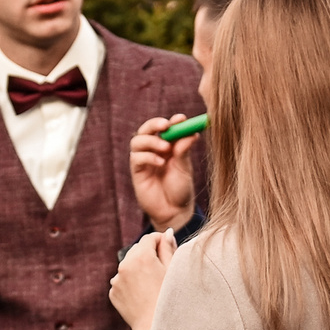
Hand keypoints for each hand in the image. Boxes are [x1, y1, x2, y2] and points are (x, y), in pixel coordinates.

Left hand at [108, 229, 175, 329]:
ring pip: (128, 265)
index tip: (168, 247)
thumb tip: (166, 233)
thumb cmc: (170, 299)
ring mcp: (116, 280)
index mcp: (141, 256)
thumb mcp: (173, 272)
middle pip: (137, 250)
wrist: (154, 329)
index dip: (161, 241)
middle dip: (148, 254)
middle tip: (162, 268)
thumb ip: (168, 249)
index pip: (150, 238)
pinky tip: (143, 294)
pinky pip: (122, 281)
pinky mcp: (113, 292)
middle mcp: (125, 265)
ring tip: (152, 284)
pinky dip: (131, 283)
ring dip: (138, 268)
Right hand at [128, 115, 197, 231]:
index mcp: (168, 146)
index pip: (166, 128)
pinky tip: (160, 163)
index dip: (172, 121)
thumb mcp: (185, 168)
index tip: (181, 118)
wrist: (174, 211)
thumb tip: (192, 132)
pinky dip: (148, 156)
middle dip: (154, 124)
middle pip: (146, 129)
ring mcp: (144, 160)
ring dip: (151, 140)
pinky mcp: (137, 172)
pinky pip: (136, 158)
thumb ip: (184, 150)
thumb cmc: (181, 189)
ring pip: (137, 141)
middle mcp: (154, 150)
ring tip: (165, 148)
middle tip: (166, 126)